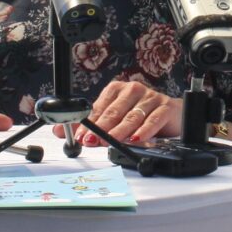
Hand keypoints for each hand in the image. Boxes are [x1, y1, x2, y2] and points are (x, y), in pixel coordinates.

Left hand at [56, 79, 181, 145]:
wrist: (172, 115)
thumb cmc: (141, 115)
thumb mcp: (114, 120)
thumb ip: (89, 125)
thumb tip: (59, 130)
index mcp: (117, 90)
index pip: (98, 108)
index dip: (87, 123)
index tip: (79, 136)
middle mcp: (133, 90)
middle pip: (114, 112)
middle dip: (100, 128)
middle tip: (91, 140)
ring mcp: (150, 98)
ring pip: (131, 117)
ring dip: (119, 131)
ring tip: (110, 141)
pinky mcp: (165, 107)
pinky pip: (152, 120)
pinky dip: (143, 131)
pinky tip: (136, 139)